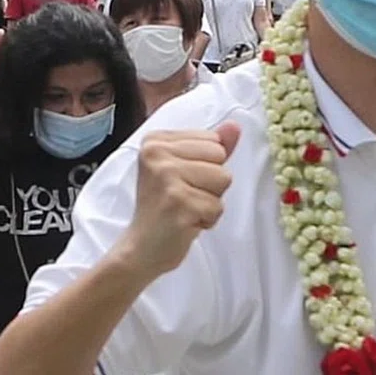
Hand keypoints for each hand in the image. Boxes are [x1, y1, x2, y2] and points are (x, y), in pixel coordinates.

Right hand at [120, 123, 239, 279]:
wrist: (141, 248)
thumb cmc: (165, 207)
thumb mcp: (187, 168)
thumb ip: (211, 146)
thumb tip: (234, 127)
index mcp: (156, 140)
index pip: (213, 140)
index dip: (206, 166)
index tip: (182, 181)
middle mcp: (156, 154)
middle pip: (220, 157)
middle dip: (212, 183)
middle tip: (184, 197)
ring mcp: (166, 177)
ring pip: (223, 178)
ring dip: (211, 201)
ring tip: (186, 208)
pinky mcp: (178, 202)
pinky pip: (218, 206)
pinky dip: (208, 219)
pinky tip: (186, 222)